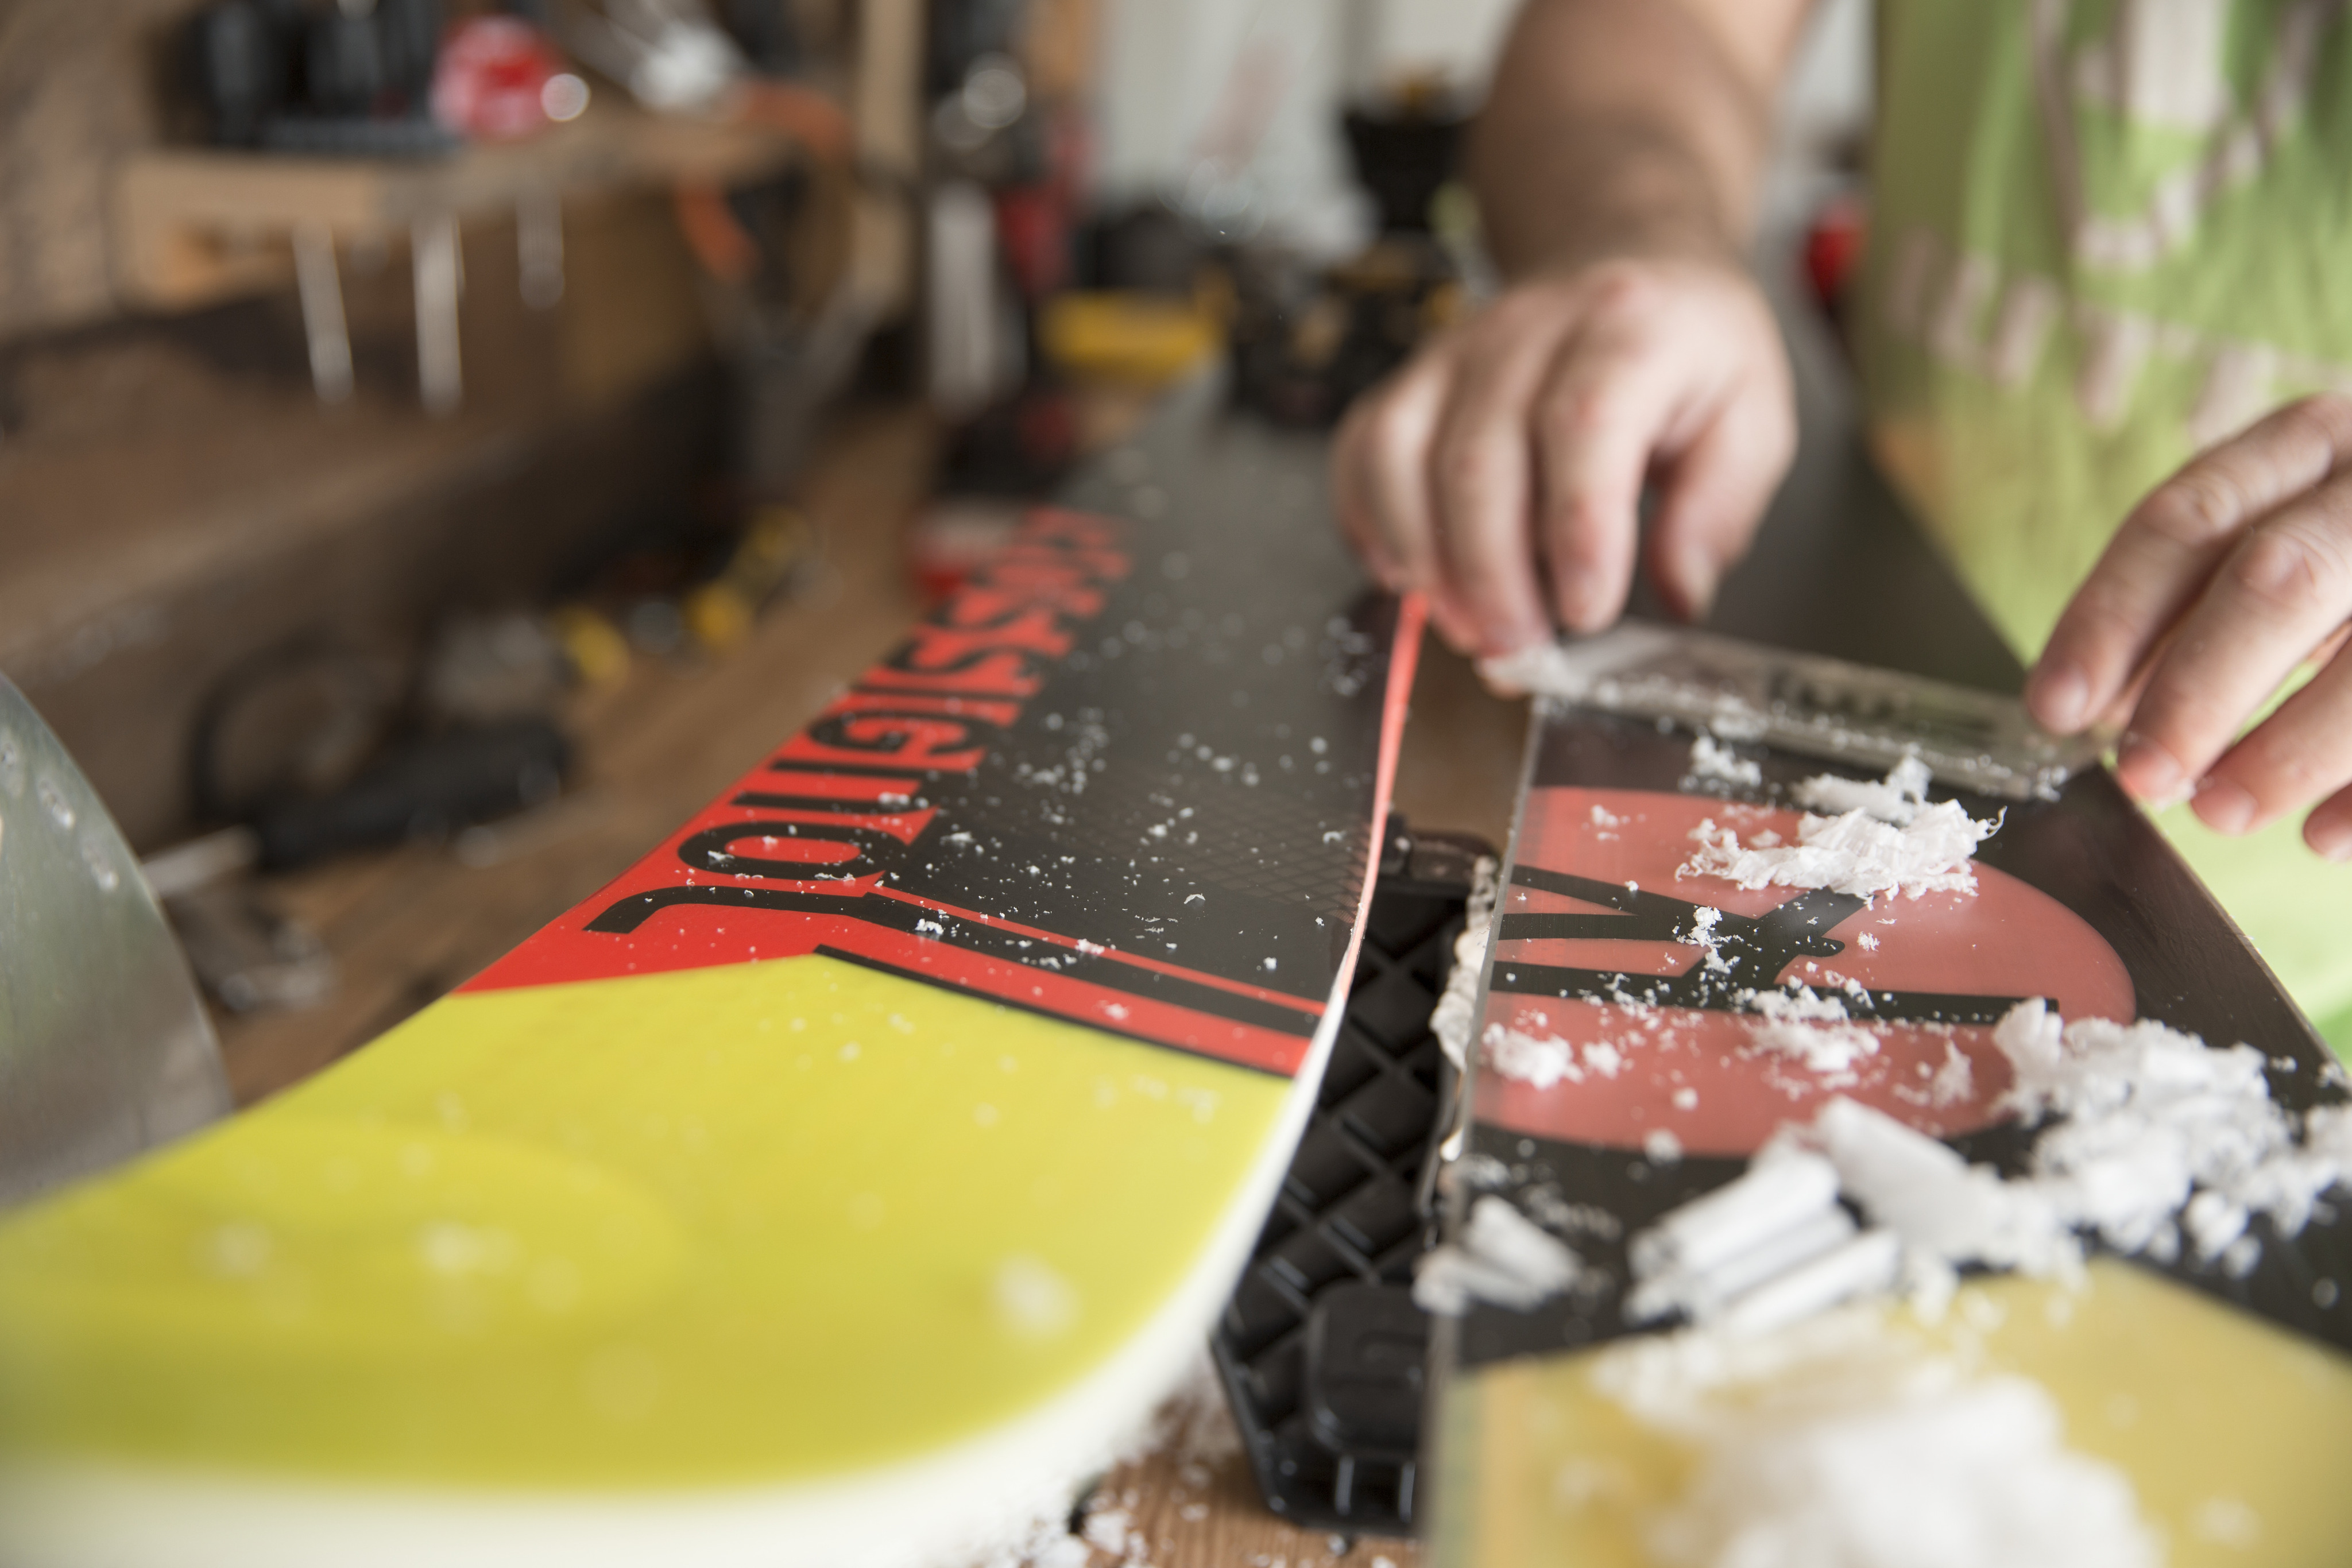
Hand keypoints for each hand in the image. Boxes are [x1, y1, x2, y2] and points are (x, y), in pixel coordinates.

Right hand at [1330, 255, 1795, 656]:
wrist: (1627, 261)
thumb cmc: (1687, 351)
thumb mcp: (1751, 418)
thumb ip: (1721, 507)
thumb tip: (1680, 589)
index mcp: (1630, 331)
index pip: (1585, 424)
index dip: (1577, 530)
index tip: (1586, 610)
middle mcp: (1530, 330)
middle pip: (1478, 457)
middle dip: (1492, 576)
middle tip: (1521, 649)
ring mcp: (1456, 352)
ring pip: (1401, 453)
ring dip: (1424, 559)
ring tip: (1467, 625)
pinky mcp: (1411, 379)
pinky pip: (1361, 450)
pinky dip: (1369, 524)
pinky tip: (1410, 575)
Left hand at [2026, 394, 2351, 859]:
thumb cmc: (2350, 555)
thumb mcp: (2275, 545)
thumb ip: (2191, 609)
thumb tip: (2091, 711)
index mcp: (2309, 443)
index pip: (2188, 521)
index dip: (2111, 617)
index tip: (2056, 709)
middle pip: (2280, 579)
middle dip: (2200, 688)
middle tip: (2141, 778)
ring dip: (2291, 749)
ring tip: (2222, 813)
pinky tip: (2326, 839)